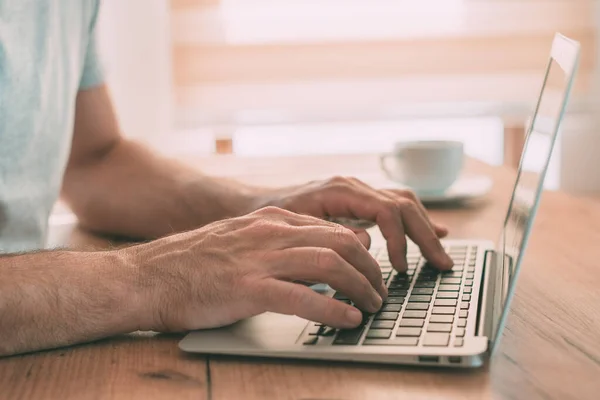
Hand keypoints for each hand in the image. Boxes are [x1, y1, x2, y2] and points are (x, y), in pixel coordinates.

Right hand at [125, 207, 386, 332]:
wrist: (145, 277)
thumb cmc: (191, 266)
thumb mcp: (240, 242)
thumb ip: (278, 245)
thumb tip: (313, 259)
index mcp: (270, 221)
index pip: (331, 228)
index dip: (360, 250)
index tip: (372, 269)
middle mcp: (269, 233)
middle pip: (339, 242)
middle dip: (370, 267)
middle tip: (380, 290)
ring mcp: (258, 259)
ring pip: (329, 264)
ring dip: (359, 286)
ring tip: (372, 305)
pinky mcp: (247, 288)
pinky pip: (303, 297)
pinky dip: (332, 309)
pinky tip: (347, 319)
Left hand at [256, 177, 453, 271]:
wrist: (256, 204)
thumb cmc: (271, 216)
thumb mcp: (297, 228)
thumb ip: (329, 234)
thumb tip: (366, 243)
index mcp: (341, 190)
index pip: (386, 210)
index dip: (399, 240)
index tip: (400, 269)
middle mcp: (355, 186)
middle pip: (404, 204)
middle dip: (425, 235)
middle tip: (441, 264)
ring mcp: (359, 192)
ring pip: (404, 202)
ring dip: (425, 228)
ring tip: (441, 253)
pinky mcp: (359, 202)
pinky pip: (396, 206)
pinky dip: (415, 222)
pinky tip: (433, 232)